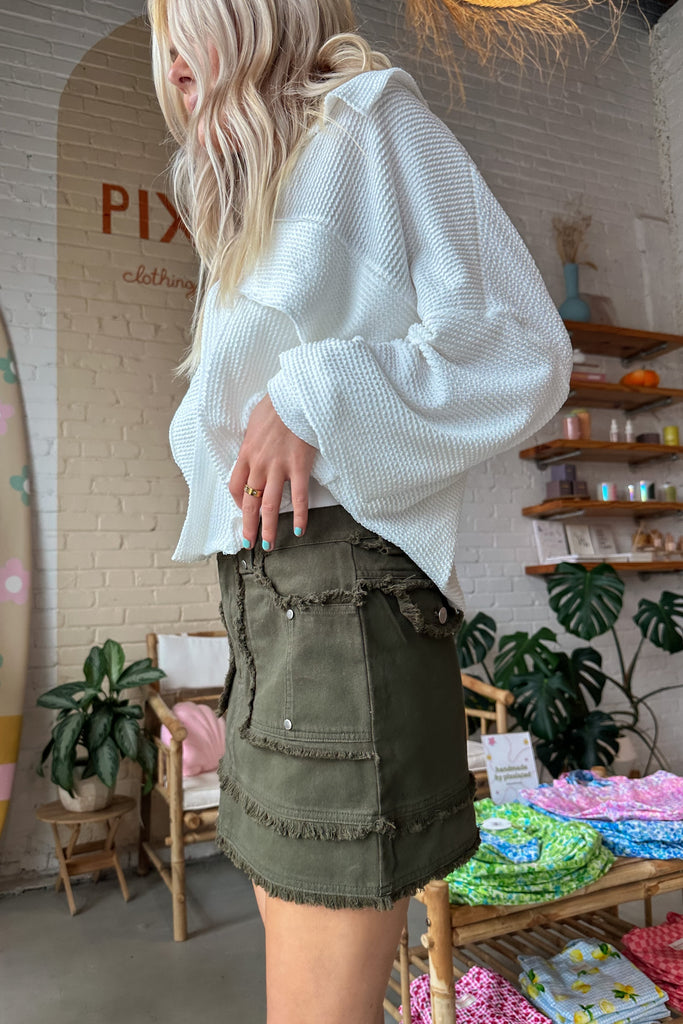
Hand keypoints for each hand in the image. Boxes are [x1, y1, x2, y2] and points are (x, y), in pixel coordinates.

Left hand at [229, 394, 315, 549]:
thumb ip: (253, 441)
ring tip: (269, 545)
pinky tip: (300, 529)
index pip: (235, 485)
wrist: (295, 396)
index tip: (243, 510)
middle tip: (248, 543)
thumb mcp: (255, 422)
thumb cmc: (276, 406)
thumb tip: (254, 451)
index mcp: (246, 453)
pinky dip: (299, 515)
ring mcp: (278, 467)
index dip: (237, 502)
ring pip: (270, 505)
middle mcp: (259, 464)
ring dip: (268, 528)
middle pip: (249, 501)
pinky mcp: (299, 466)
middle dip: (248, 525)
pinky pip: (298, 497)